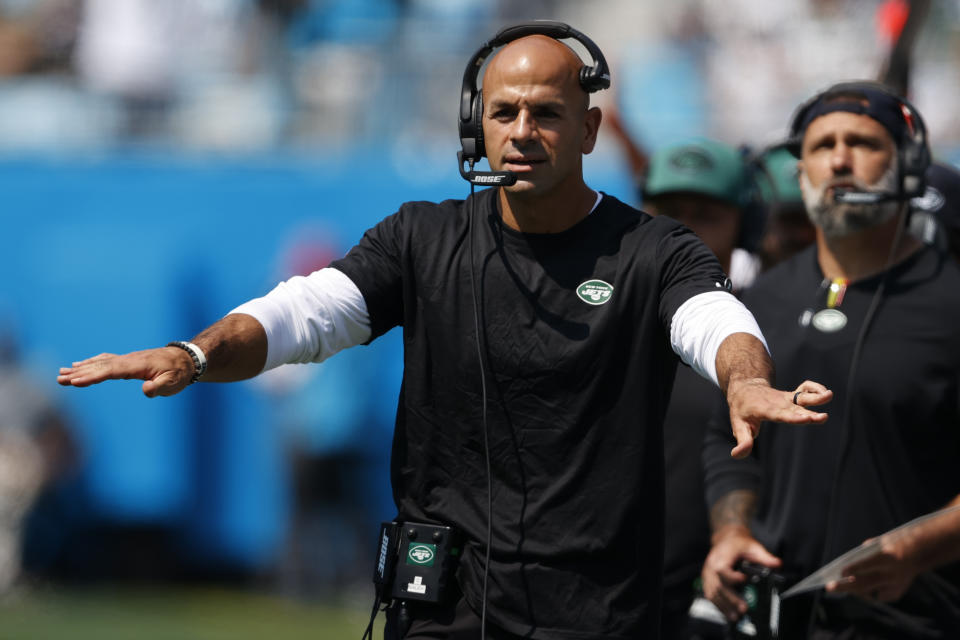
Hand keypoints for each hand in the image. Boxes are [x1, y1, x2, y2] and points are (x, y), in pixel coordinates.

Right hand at [57, 347, 195, 396]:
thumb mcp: (173, 383)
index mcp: (137, 365)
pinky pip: (104, 360)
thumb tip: (146, 389)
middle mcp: (129, 360)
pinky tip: (79, 365)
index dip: (93, 376)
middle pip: (100, 366)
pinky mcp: (127, 361)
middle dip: (79, 373)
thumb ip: (159, 387)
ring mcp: (127, 359)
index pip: (111, 371)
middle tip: (59, 379)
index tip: (75, 381)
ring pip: (100, 362)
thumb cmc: (179, 373)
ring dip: (81, 368)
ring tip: (62, 373)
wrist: (186, 359)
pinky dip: (90, 362)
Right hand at [702, 526, 781, 621]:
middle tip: (743, 608)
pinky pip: (710, 595)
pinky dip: (718, 605)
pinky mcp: (707, 581)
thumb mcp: (753, 546)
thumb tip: (776, 564)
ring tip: (735, 617)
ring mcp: (708, 574)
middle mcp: (711, 566)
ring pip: (713, 593)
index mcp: (721, 556)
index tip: (744, 580)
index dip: (732, 577)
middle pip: (718, 585)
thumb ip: (764, 557)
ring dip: (724, 606)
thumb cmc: (737, 544)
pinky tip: (727, 613)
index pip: (722, 569)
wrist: (725, 540)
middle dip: (731, 599)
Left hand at [726, 379, 831, 457]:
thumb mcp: (738, 425)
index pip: (781, 415)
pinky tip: (823, 394)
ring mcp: (787, 398)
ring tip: (830, 395)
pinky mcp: (793, 396)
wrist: (745, 388)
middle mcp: (779, 404)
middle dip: (810, 413)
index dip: (794, 417)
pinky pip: (805, 388)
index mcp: (765, 410)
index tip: (806, 418)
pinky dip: (815, 388)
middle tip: (824, 417)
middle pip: (796, 409)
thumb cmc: (741, 410)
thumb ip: (742, 441)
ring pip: (803, 396)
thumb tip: (737, 455)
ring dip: (816, 396)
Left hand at [826, 534, 919, 602]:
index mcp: (889, 557)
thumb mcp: (880, 542)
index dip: (854, 569)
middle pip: (865, 583)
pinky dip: (869, 591)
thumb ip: (864, 552)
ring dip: (854, 590)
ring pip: (869, 592)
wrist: (918, 553)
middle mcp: (893, 573)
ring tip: (842, 586)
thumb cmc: (893, 544)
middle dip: (845, 586)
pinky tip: (864, 586)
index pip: (867, 564)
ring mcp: (895, 585)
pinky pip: (878, 595)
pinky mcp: (897, 592)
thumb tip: (848, 564)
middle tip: (829, 588)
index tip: (841, 572)